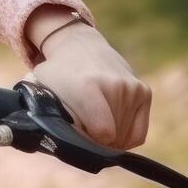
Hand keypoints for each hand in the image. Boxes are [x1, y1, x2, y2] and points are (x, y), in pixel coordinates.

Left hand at [28, 22, 150, 150]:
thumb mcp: (44, 92)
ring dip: (110, 137)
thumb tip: (46, 143)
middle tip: (82, 123)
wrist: (78, 44)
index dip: (88, 141)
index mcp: (88, 86)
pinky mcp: (144, 91)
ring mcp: (132, 88)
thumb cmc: (58, 74)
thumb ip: (46, 118)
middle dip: (96, 139)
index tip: (77, 133)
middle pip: (112, 138)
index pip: (102, 134)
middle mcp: (115, 86)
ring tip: (93, 117)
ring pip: (125, 138)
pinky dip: (125, 136)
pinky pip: (138, 133)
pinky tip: (110, 122)